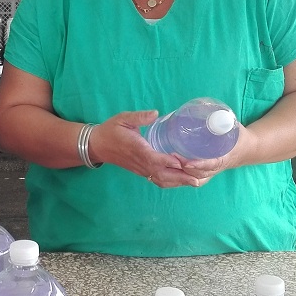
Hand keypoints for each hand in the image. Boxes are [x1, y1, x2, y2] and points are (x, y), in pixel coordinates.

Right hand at [92, 110, 227, 188]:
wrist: (97, 145)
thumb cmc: (111, 130)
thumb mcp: (123, 118)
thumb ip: (139, 116)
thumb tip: (156, 113)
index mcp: (136, 148)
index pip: (154, 158)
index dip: (168, 161)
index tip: (183, 162)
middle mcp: (140, 162)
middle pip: (161, 174)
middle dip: (180, 177)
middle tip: (197, 178)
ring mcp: (141, 169)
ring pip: (160, 180)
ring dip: (177, 182)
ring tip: (194, 182)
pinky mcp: (141, 171)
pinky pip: (157, 180)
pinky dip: (171, 183)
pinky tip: (181, 181)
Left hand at [152, 122, 252, 186]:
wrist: (246, 149)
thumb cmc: (237, 135)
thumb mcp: (232, 126)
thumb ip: (222, 119)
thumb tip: (208, 110)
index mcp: (225, 157)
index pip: (211, 164)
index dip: (199, 165)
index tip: (186, 163)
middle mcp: (216, 168)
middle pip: (198, 174)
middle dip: (183, 169)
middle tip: (169, 157)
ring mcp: (210, 173)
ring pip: (193, 178)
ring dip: (179, 174)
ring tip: (166, 162)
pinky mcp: (205, 173)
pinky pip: (192, 179)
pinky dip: (180, 177)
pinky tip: (168, 170)